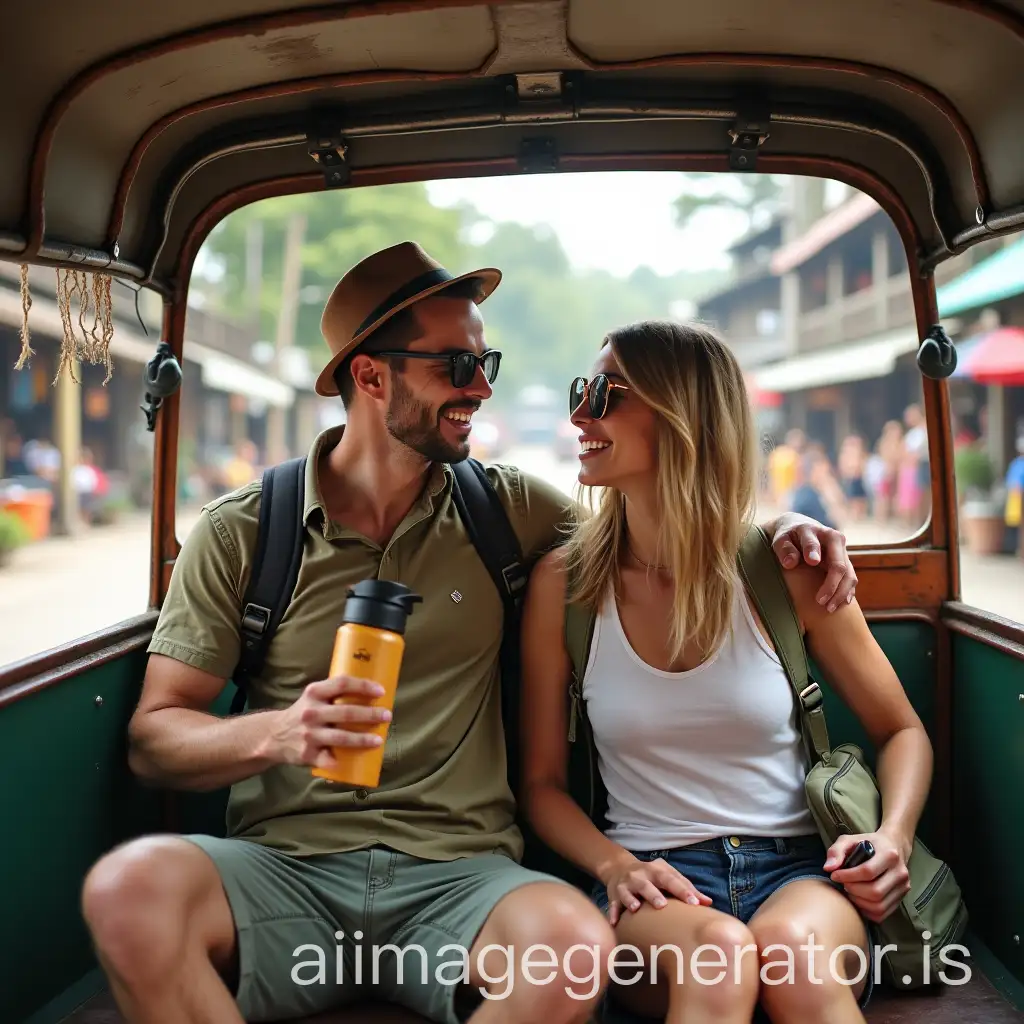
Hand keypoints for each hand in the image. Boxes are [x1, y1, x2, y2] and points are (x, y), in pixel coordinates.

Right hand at [264, 675, 391, 768]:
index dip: (363, 686)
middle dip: (370, 714)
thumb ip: (335, 693)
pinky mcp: (307, 754)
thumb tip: (372, 692)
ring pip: (341, 737)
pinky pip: (327, 760)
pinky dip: (339, 763)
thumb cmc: (304, 713)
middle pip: (346, 712)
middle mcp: (312, 712)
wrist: (273, 735)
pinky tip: (352, 764)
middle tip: (387, 716)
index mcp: (315, 693)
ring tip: (378, 740)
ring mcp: (309, 734)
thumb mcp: (314, 696)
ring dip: (362, 739)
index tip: (381, 691)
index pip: (342, 683)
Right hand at [601, 852, 712, 925]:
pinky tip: (615, 923)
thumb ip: (686, 888)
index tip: (695, 903)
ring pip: (627, 891)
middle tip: (662, 905)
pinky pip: (612, 904)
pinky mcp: (613, 894)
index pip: (672, 879)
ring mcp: (625, 884)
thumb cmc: (652, 877)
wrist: (619, 868)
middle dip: (653, 893)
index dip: (683, 891)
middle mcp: (640, 875)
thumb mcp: (668, 876)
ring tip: (636, 908)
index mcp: (657, 870)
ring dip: (631, 899)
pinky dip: (613, 913)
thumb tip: (709, 903)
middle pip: (647, 883)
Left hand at [770, 514, 857, 611]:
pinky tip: (840, 604)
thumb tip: (790, 563)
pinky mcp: (845, 563)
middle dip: (832, 585)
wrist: (801, 529)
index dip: (813, 553)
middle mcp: (835, 540)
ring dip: (841, 593)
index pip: (815, 544)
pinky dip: (847, 593)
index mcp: (818, 531)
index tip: (811, 563)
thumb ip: (784, 548)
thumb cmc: (789, 536)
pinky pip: (851, 580)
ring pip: (849, 575)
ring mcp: (843, 553)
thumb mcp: (781, 538)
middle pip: (839, 565)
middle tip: (819, 601)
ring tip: (829, 608)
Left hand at [824, 831, 911, 922]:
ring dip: (859, 902)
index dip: (847, 876)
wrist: (894, 847)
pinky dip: (866, 910)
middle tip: (844, 884)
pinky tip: (858, 899)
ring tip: (850, 891)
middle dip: (853, 890)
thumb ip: (836, 851)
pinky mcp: (901, 898)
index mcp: (889, 855)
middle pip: (875, 892)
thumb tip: (828, 868)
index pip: (867, 872)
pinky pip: (882, 914)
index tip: (835, 875)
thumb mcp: (850, 840)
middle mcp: (900, 872)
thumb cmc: (868, 843)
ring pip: (879, 906)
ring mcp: (903, 887)